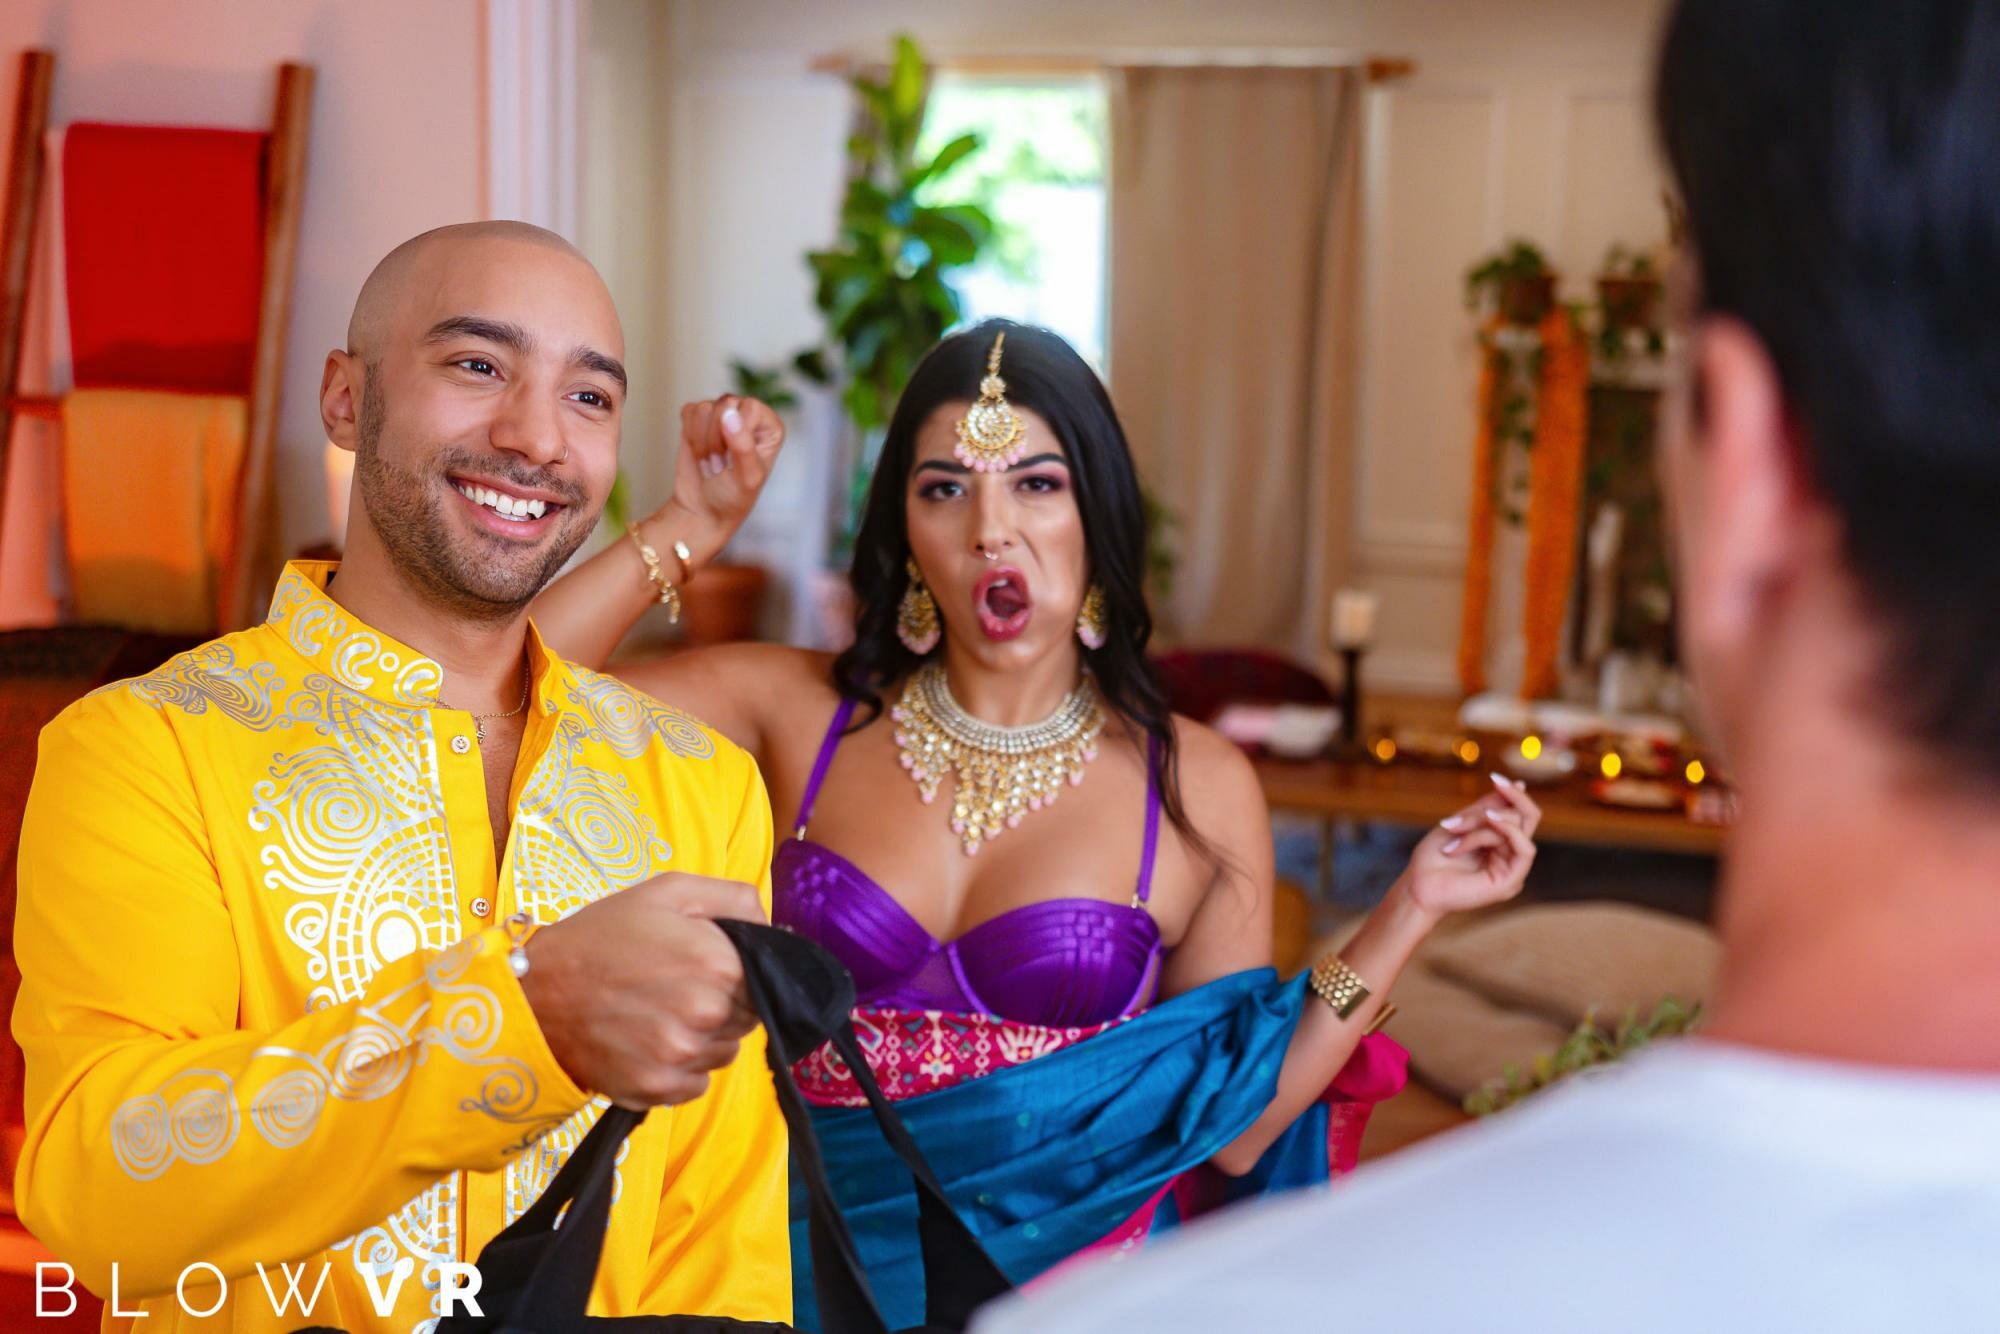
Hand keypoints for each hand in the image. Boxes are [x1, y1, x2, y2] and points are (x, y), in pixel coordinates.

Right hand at [517, 872, 768, 1109]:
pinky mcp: (658, 1088)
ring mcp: (682, 1056)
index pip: (765, 980)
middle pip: (748, 1019)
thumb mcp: (669, 891)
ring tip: (658, 1013)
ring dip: (703, 1038)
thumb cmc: (603, 936)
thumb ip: (734, 899)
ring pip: (724, 1053)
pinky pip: (695, 1084)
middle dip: (722, 1004)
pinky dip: (680, 1069)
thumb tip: (771, 926)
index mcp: (718, 963)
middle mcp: (706, 1013)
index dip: (736, 973)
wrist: (533, 992)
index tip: (705, 966)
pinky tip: (647, 1042)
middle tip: (676, 988)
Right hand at [654, 394, 785, 570]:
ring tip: (711, 463)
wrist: (704, 510)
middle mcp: (748, 415)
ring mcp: (722, 415)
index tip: (735, 461)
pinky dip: (689, 436)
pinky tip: (698, 454)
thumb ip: (743, 445)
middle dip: (716, 441)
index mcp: (769, 426)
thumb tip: (729, 413)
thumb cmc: (733, 497)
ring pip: (704, 409)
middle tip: (720, 466)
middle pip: (725, 404)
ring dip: (701, 442)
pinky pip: (689, 411)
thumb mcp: (746, 477)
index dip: (736, 434)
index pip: (750, 407)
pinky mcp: (699, 419)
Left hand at [1398, 773, 1540, 919]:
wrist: (1418, 883)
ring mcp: (1513, 870)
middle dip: (1495, 806)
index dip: (1513, 794)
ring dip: (1482, 824)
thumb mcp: (1463, 822)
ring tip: (1454, 832)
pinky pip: (1525, 849)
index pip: (1521, 814)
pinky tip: (1487, 824)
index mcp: (1500, 844)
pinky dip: (1506, 831)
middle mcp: (1510, 856)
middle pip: (1525, 818)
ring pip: (1517, 828)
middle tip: (1472, 808)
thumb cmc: (1434, 856)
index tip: (1496, 778)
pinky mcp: (1512, 882)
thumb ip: (1489, 807)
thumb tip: (1520, 785)